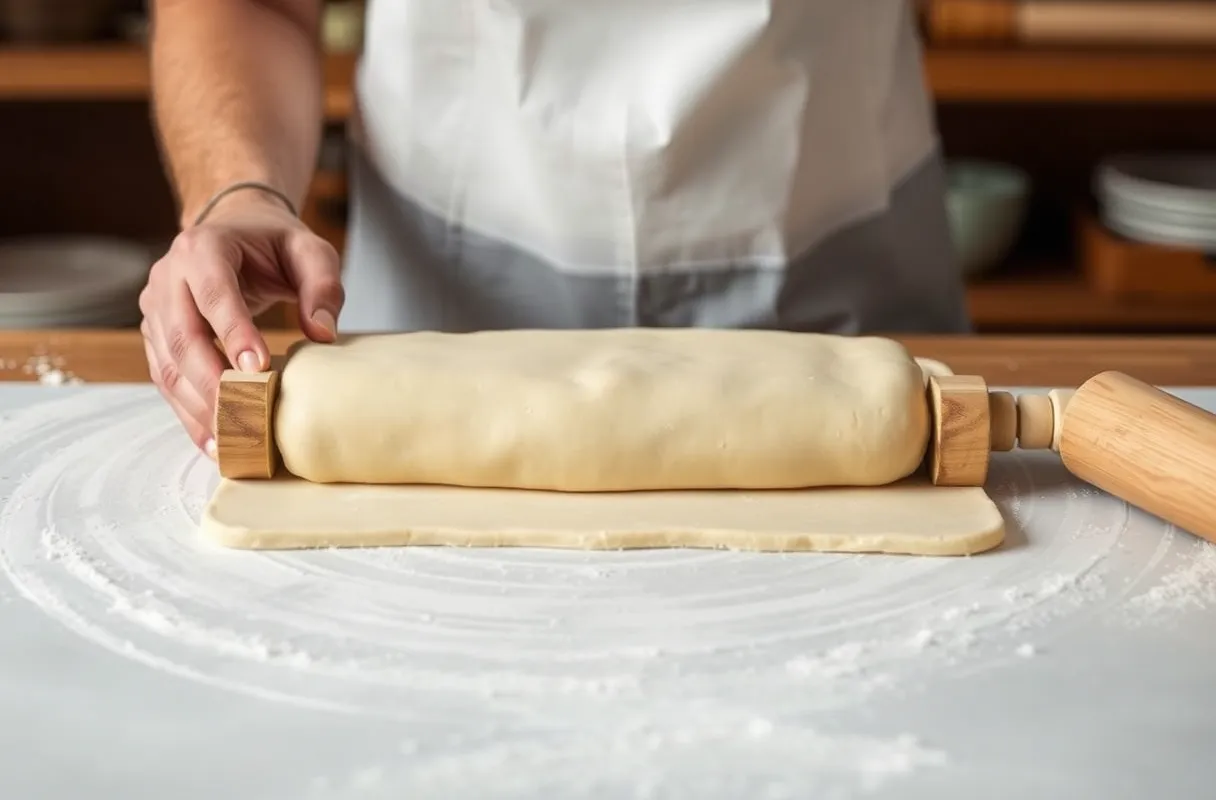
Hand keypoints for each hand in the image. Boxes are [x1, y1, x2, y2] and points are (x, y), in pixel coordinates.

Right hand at [139, 194, 343, 456]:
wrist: (235, 228)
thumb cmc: (275, 242)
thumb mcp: (311, 250)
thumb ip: (323, 286)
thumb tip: (322, 334)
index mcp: (204, 248)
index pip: (215, 294)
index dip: (233, 333)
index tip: (258, 371)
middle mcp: (168, 277)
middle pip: (182, 336)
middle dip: (212, 383)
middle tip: (244, 420)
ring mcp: (156, 307)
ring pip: (168, 364)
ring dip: (196, 407)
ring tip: (230, 443)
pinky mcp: (156, 335)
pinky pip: (166, 377)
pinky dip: (188, 411)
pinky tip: (214, 440)